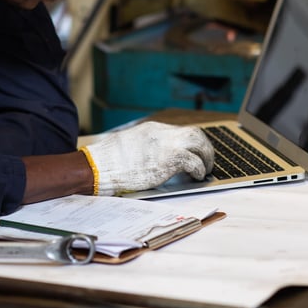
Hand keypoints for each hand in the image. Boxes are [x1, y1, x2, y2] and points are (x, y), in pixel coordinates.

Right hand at [82, 122, 214, 195]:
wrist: (101, 166)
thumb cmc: (110, 161)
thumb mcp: (130, 146)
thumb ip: (145, 147)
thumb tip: (155, 157)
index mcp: (153, 130)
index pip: (181, 132)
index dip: (192, 145)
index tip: (195, 155)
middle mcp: (162, 134)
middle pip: (195, 133)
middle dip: (205, 148)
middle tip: (206, 162)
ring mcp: (167, 146)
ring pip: (199, 142)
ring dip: (207, 156)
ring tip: (205, 170)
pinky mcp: (169, 160)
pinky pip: (195, 162)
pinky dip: (199, 169)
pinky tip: (197, 177)